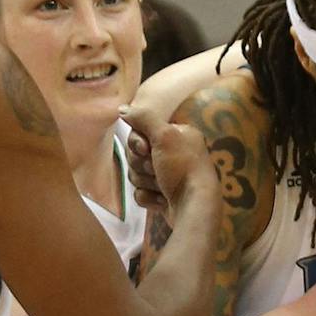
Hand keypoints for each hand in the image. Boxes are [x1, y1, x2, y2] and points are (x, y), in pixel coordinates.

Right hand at [122, 103, 214, 218]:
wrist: (194, 207)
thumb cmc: (182, 168)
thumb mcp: (165, 136)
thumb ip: (143, 118)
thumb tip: (122, 109)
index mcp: (177, 135)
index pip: (141, 133)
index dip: (137, 143)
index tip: (146, 149)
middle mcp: (173, 153)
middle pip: (136, 155)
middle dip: (142, 165)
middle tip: (157, 169)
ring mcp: (168, 176)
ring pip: (137, 175)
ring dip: (145, 181)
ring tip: (163, 186)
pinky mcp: (163, 196)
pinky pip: (141, 193)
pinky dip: (149, 197)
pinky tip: (162, 200)